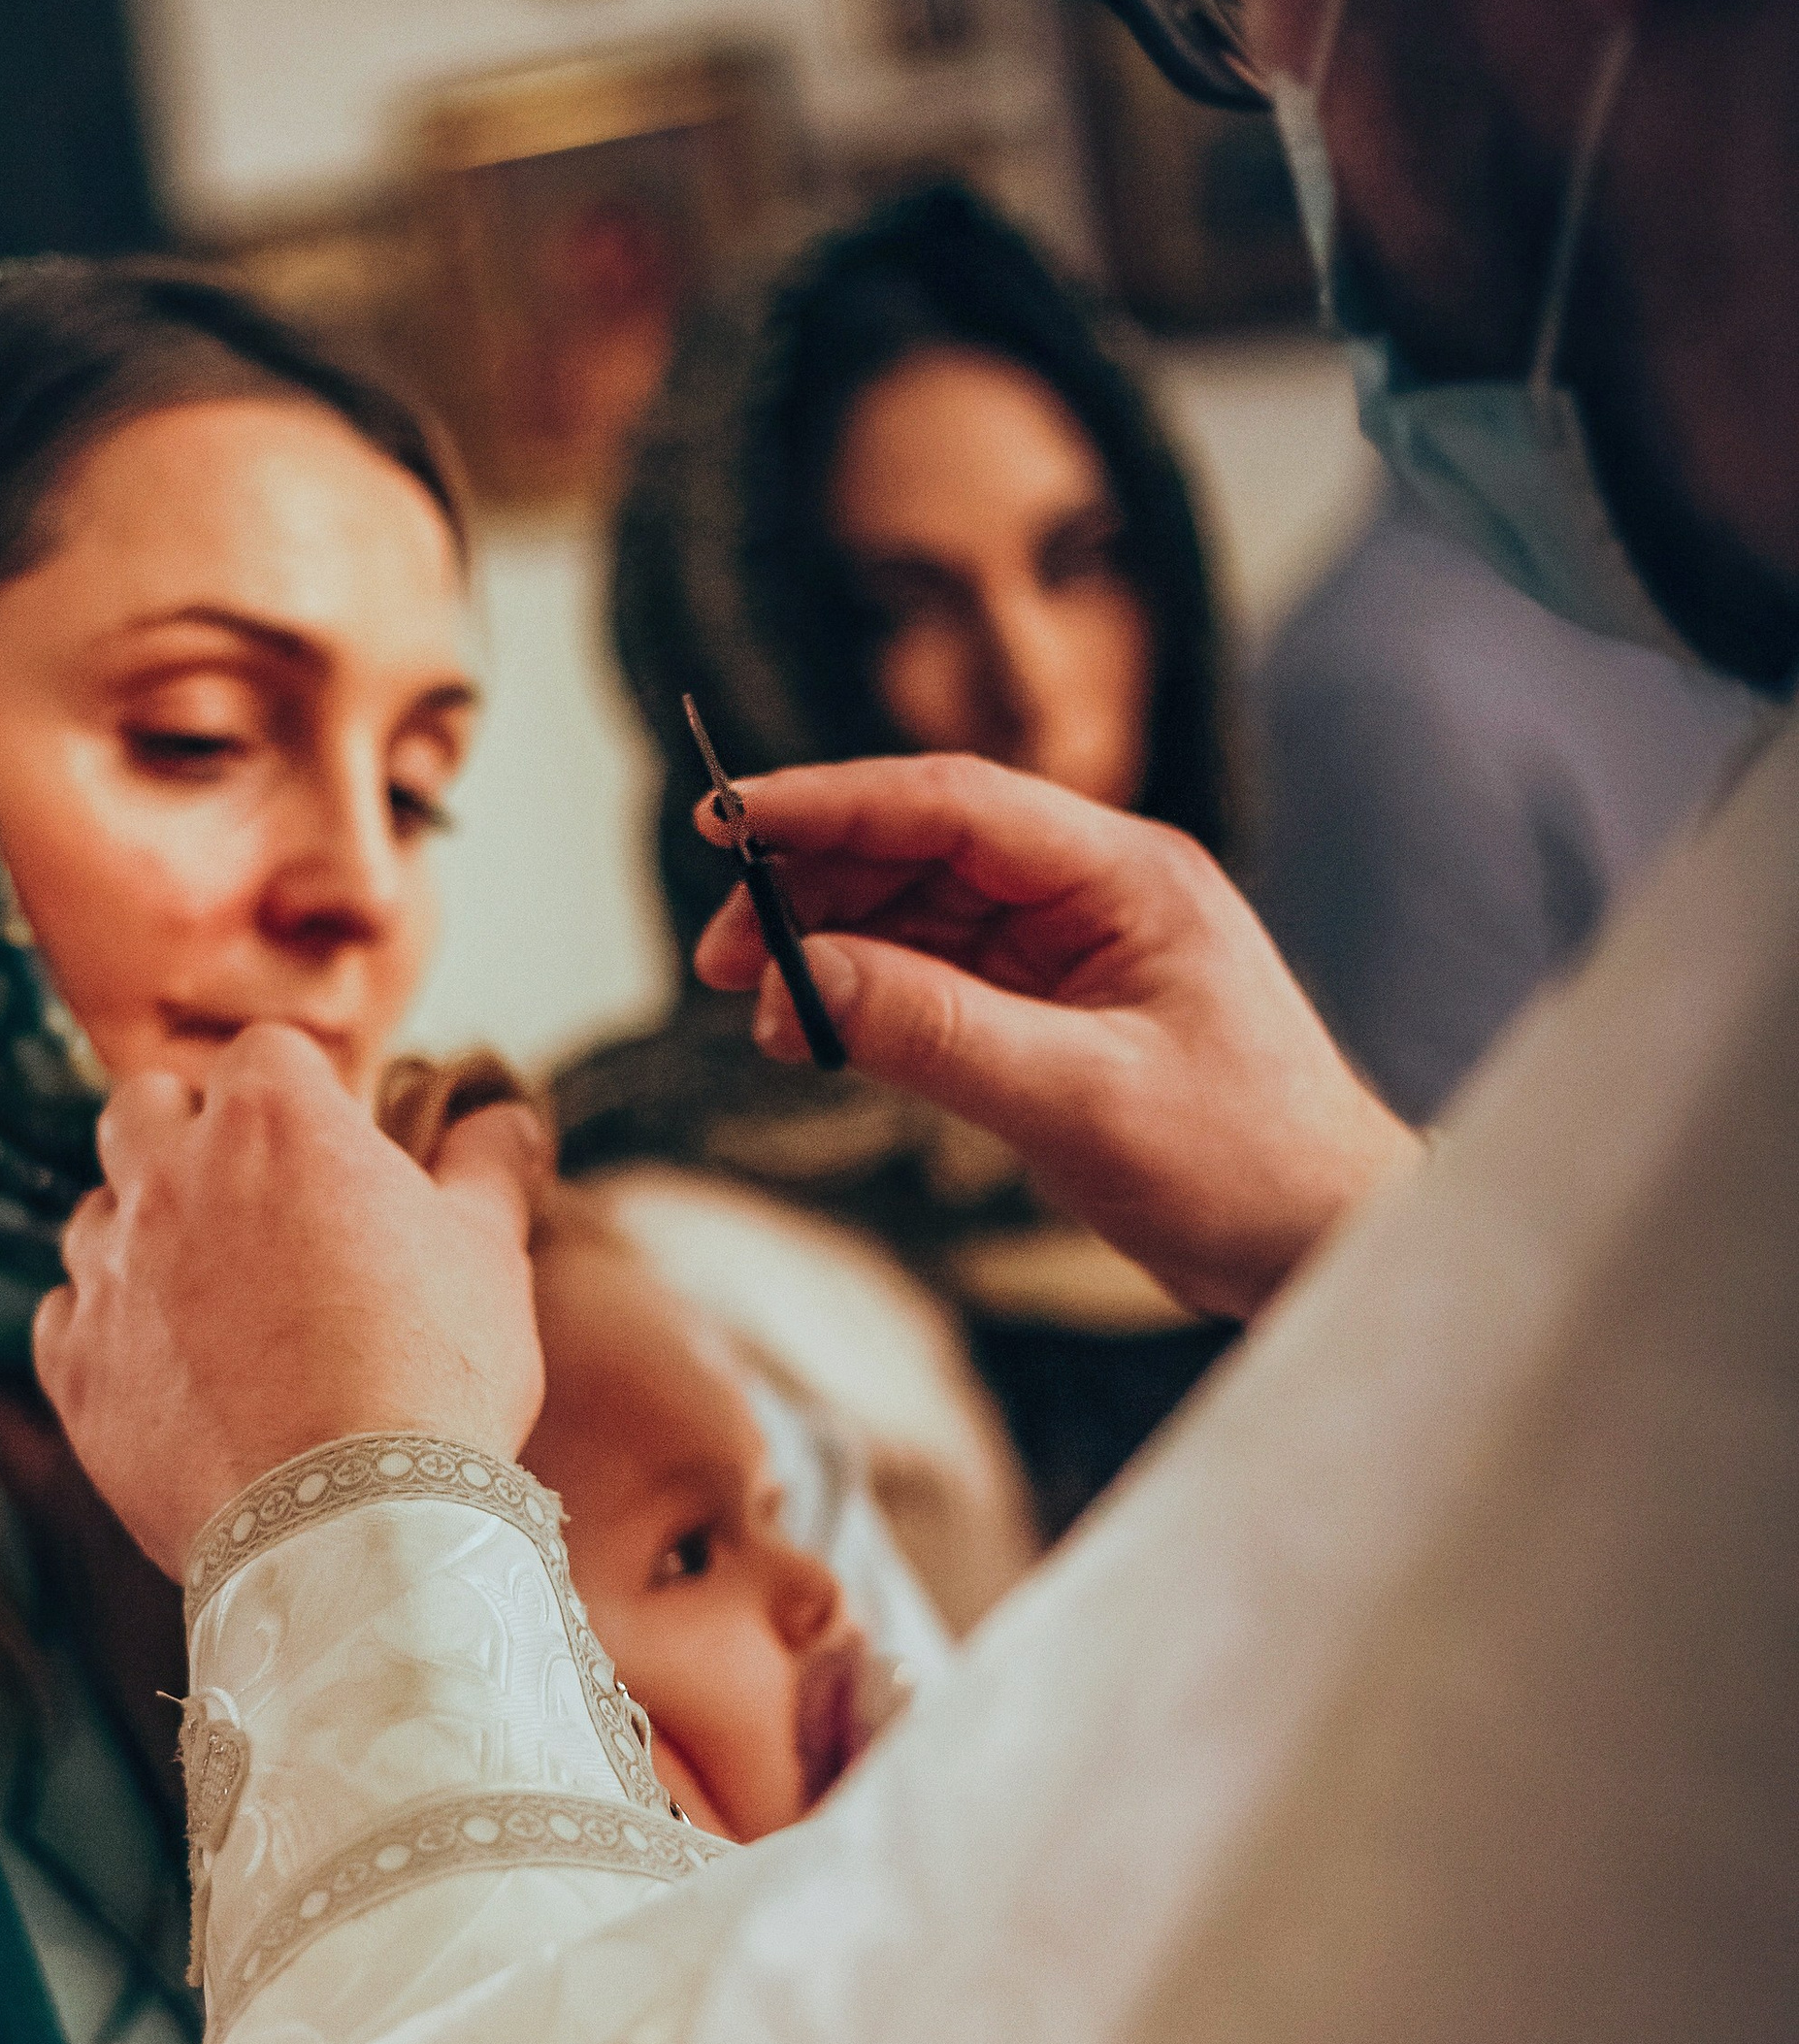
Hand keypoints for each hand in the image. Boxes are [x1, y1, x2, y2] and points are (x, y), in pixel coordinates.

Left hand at [35, 1025, 547, 1575]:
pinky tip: (167, 1371)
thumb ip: (488, 1166)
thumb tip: (507, 1119)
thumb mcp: (490, 1255)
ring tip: (212, 1300)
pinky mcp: (74, 1367)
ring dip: (143, 1234)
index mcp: (274, 1122)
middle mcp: (170, 1176)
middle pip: (147, 1105)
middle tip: (252, 1203)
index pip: (265, 1054)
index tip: (332, 1149)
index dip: (301, 1096)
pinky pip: (64, 1315)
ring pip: (97, 1213)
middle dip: (188, 1135)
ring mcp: (110, 1272)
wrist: (348, 1527)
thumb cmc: (433, 1377)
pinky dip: (106, 1329)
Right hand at [693, 758, 1418, 1318]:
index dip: (827, 803)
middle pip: (922, 847)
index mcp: (1126, 873)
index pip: (950, 802)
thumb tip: (796, 978)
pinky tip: (816, 1026)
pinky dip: (872, 994)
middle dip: (810, 885)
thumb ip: (934, 1033)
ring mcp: (1079, 947)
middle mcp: (1099, 889)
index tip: (723, 822)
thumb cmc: (1246, 1166)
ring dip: (831, 945)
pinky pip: (942, 975)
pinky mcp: (1062, 1008)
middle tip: (717, 953)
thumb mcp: (1080, 1101)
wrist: (1327, 1241)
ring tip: (755, 1004)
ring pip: (921, 912)